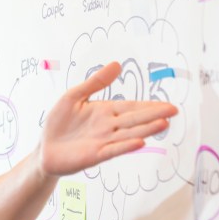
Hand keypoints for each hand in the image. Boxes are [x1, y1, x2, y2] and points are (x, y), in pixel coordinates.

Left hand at [37, 62, 177, 176]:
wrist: (45, 149)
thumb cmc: (59, 123)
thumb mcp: (74, 96)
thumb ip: (95, 82)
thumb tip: (116, 64)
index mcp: (106, 111)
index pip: (131, 107)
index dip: (149, 105)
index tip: (167, 104)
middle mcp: (109, 126)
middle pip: (135, 119)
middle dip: (154, 115)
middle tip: (174, 110)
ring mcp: (104, 141)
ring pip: (128, 134)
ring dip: (146, 130)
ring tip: (163, 124)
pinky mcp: (95, 155)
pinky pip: (113, 150)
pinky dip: (125, 146)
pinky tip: (139, 142)